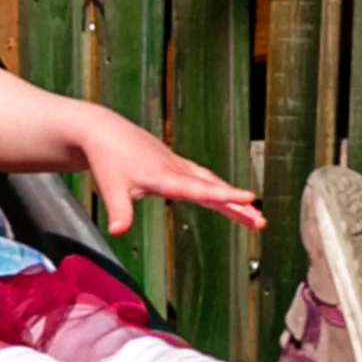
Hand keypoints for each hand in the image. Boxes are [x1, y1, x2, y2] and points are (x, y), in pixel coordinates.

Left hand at [75, 113, 261, 237]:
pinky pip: (202, 178)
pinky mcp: (173, 164)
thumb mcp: (110, 187)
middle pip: (213, 188)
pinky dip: (217, 188)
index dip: (226, 197)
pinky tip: (224, 198)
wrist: (102, 130)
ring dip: (231, 199)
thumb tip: (118, 231)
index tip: (249, 200)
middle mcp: (176, 170)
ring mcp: (176, 166)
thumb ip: (119, 210)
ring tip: (253, 216)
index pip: (201, 190)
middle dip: (238, 205)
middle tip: (260, 221)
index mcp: (165, 177)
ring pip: (210, 182)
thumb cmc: (107, 157)